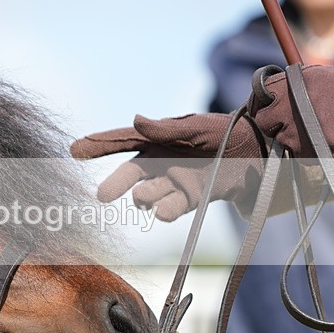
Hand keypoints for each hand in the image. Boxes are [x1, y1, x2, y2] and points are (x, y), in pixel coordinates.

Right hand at [71, 114, 263, 220]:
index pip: (122, 141)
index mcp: (158, 138)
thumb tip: (136, 121)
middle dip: (115, 184)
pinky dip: (166, 211)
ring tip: (149, 197)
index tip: (73, 150)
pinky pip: (170, 209)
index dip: (98, 145)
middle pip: (130, 174)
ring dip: (147, 197)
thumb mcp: (195, 128)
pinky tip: (165, 211)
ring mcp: (174, 181)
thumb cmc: (227, 131)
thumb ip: (164, 129)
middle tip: (101, 195)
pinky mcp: (190, 199)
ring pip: (149, 195)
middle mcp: (162, 161)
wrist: (260, 152)